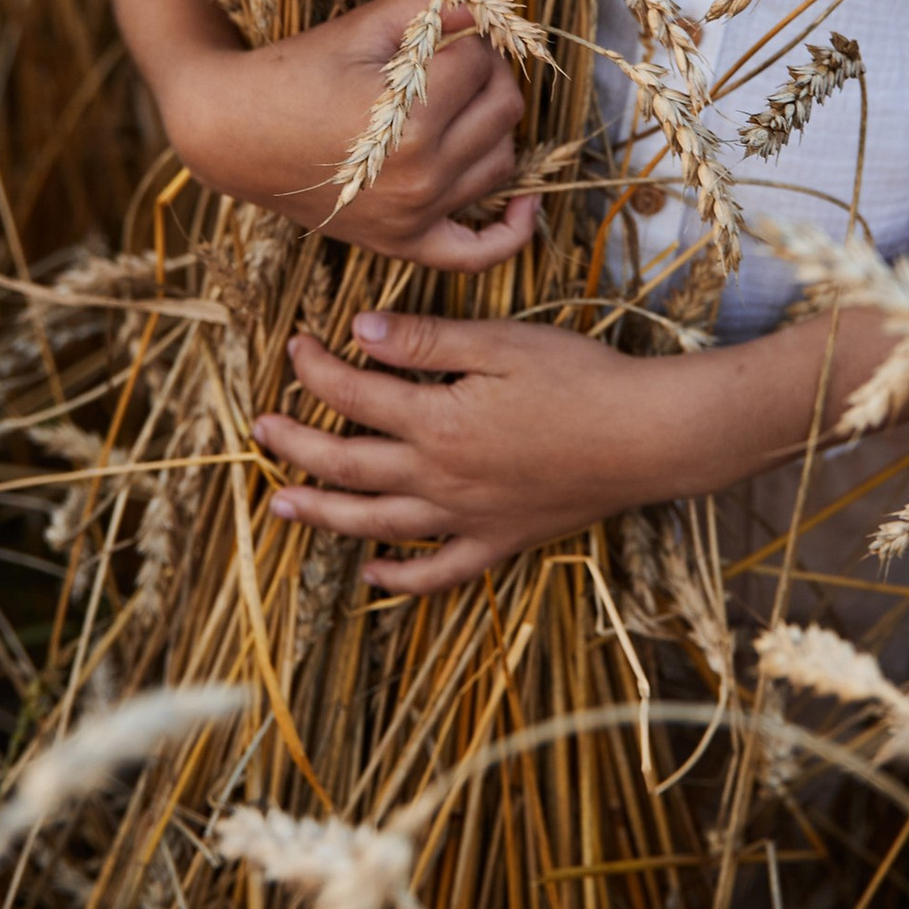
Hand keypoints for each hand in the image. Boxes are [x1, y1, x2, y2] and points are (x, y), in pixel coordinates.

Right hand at [115, 0, 539, 270]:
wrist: (231, 135)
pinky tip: (524, 205)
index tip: (433, 31)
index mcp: (413, 119)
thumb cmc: (293, 74)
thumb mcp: (360, 28)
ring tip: (453, 105)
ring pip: (502, 162)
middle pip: (504, 108)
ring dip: (489, 127)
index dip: (461, 35)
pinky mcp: (404, 243)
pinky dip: (512, 232)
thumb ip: (428, 4)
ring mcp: (415, 217)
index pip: (480, 60)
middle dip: (485, 72)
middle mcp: (422, 176)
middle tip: (449, 59)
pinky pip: (478, 253)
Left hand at [254, 308, 757, 592]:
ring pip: (376, 523)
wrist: (646, 438)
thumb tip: (356, 330)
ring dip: (323, 514)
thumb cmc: (580, 378)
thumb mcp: (499, 342)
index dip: (315, 370)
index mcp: (436, 422)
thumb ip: (424, 339)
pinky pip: (438, 571)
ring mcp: (466, 518)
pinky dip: (401, 579)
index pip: (353, 395)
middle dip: (296, 445)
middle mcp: (439, 478)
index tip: (296, 347)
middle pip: (347, 466)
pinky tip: (374, 575)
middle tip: (262, 429)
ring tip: (282, 506)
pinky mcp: (498, 541)